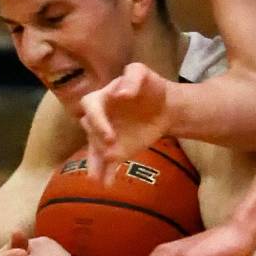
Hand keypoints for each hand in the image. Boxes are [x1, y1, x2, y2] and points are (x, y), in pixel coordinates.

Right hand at [80, 62, 170, 184]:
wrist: (165, 107)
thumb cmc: (150, 86)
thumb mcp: (141, 72)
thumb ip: (132, 76)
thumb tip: (121, 93)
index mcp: (101, 99)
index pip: (91, 108)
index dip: (97, 121)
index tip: (109, 134)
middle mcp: (99, 119)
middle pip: (90, 131)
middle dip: (96, 142)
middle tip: (109, 151)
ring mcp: (106, 137)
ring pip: (95, 151)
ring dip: (94, 164)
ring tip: (95, 179)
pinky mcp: (116, 150)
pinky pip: (108, 163)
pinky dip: (107, 173)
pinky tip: (108, 184)